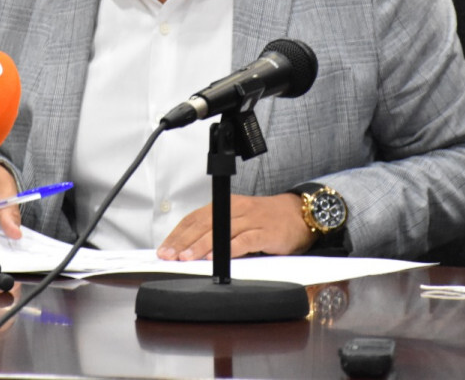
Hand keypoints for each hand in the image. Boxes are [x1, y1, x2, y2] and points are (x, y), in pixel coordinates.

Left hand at [156, 193, 316, 260]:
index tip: (165, 249)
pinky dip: (228, 249)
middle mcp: (235, 210)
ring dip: (200, 246)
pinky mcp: (265, 233)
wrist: (299, 214)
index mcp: (225, 206)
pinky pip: (244, 241)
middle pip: (203, 224)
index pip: (194, 219)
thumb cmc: (266, 220)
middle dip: (183, 242)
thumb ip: (217, 230)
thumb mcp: (238, 220)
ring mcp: (250, 220)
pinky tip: (216, 258)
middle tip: (169, 256)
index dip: (178, 234)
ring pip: (220, 232)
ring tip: (186, 258)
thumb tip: (189, 249)